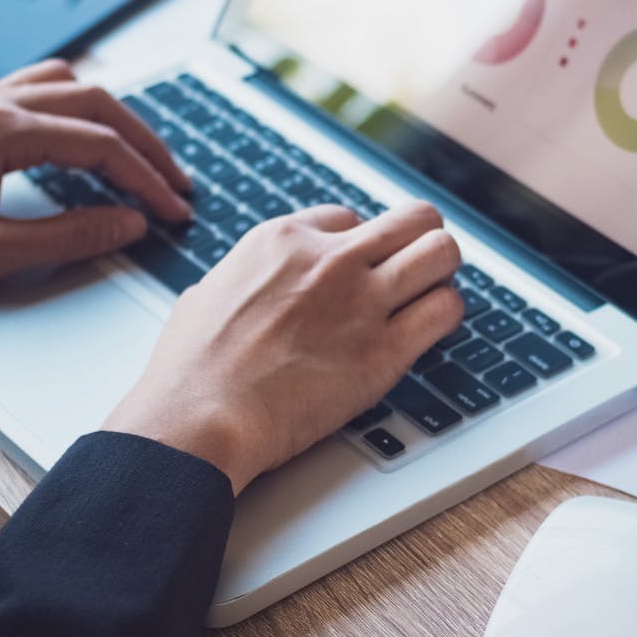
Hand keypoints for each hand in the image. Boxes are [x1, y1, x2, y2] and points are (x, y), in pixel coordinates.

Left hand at [0, 60, 191, 282]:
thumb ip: (67, 238)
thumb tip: (127, 224)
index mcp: (3, 130)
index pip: (101, 145)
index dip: (147, 179)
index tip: (174, 210)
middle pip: (98, 103)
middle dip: (146, 143)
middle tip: (175, 182)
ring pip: (70, 84)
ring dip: (114, 117)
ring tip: (139, 155)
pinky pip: (40, 87)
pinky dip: (77, 107)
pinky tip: (81, 136)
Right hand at [103, 201, 463, 493]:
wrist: (198, 419)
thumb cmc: (191, 371)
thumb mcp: (204, 295)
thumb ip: (241, 281)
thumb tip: (246, 287)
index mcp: (282, 240)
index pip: (348, 217)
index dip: (356, 245)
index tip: (357, 270)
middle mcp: (329, 260)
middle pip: (412, 218)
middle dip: (417, 240)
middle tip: (412, 270)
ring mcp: (361, 302)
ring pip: (442, 252)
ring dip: (440, 272)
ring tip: (428, 295)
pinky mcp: (384, 352)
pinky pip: (445, 310)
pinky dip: (445, 316)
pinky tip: (429, 329)